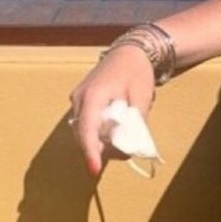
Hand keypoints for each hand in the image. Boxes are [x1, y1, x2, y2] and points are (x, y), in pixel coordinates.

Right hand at [68, 45, 154, 176]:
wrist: (130, 51)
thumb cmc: (136, 71)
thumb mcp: (142, 96)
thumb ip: (136, 122)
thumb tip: (133, 146)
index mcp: (93, 96)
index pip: (87, 129)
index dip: (90, 151)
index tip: (94, 169)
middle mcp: (80, 98)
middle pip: (83, 133)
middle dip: (99, 149)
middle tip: (124, 155)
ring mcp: (78, 98)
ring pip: (83, 129)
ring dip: (99, 140)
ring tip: (123, 144)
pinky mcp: (82, 100)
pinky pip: (86, 122)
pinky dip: (98, 131)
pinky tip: (115, 132)